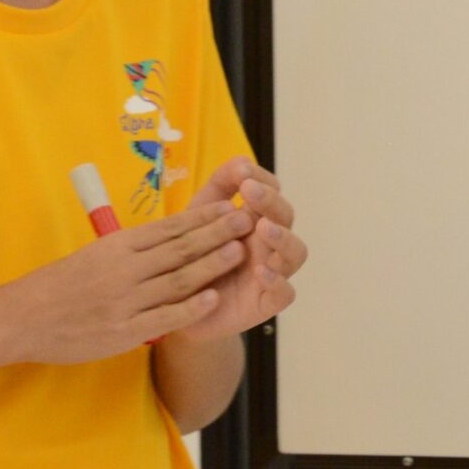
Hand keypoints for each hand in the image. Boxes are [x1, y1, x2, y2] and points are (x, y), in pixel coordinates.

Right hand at [0, 201, 249, 363]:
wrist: (21, 318)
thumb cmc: (62, 284)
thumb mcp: (97, 253)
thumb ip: (134, 247)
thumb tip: (178, 231)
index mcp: (117, 246)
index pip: (169, 227)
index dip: (204, 216)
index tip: (231, 205)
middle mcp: (123, 270)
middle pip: (180, 248)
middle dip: (217, 233)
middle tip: (248, 220)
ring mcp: (123, 301)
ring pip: (177, 280)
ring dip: (212, 264)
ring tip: (240, 251)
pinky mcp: (121, 332)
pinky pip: (163, 318)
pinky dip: (190, 308)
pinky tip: (213, 298)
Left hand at [172, 159, 304, 341]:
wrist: (173, 308)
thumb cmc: (189, 258)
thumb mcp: (197, 218)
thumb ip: (218, 188)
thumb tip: (242, 161)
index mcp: (254, 218)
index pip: (272, 191)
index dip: (263, 180)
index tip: (242, 174)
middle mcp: (268, 242)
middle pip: (286, 216)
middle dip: (270, 201)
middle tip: (250, 192)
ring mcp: (271, 271)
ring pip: (296, 252)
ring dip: (283, 237)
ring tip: (263, 229)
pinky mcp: (266, 302)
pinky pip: (285, 292)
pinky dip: (278, 280)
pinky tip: (260, 271)